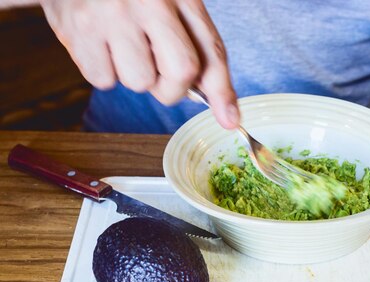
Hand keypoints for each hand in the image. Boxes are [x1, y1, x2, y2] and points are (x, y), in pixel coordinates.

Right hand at [39, 0, 238, 128]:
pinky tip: (99, 44)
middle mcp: (149, 2)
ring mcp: (112, 14)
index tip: (229, 120)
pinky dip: (103, 71)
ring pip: (139, 83)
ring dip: (133, 75)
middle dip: (172, 88)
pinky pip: (102, 80)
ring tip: (122, 44)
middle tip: (157, 71)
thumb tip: (211, 100)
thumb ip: (194, 45)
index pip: (210, 50)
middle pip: (179, 74)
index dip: (222, 91)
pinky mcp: (77, 27)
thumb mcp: (171, 3)